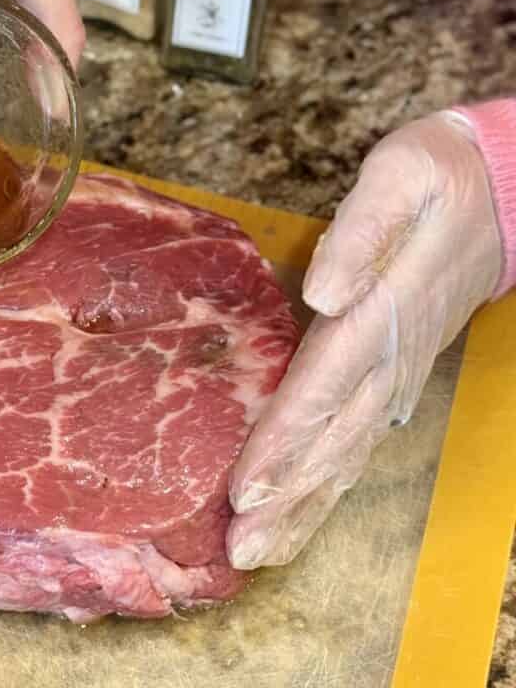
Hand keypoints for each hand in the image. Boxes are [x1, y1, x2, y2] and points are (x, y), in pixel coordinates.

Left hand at [227, 111, 502, 568]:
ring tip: (261, 549)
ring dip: (306, 504)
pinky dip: (331, 481)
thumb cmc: (437, 179)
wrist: (504, 194)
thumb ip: (362, 233)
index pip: (324, 388)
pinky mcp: (398, 371)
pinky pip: (361, 438)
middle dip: (285, 497)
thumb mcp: (400, 180)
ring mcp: (398, 371)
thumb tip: (323, 291)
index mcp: (381, 312)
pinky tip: (306, 509)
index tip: (245, 487)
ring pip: (349, 451)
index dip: (285, 441)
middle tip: (238, 547)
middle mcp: (389, 356)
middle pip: (333, 439)